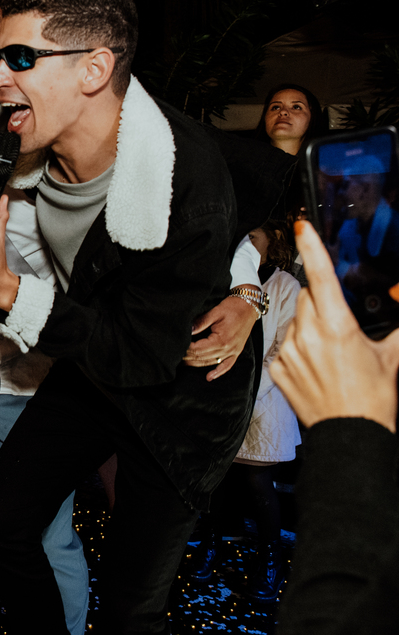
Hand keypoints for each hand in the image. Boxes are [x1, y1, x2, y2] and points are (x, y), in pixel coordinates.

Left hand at [185, 289, 257, 380]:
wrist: (249, 307)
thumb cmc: (233, 308)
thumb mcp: (215, 312)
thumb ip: (201, 323)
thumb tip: (188, 330)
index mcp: (221, 340)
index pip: (198, 349)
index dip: (186, 349)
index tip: (177, 347)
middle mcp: (228, 349)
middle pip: (203, 357)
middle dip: (188, 357)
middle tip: (175, 356)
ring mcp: (233, 352)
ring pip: (211, 362)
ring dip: (197, 364)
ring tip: (184, 364)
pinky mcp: (236, 352)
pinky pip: (227, 366)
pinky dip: (218, 372)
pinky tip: (209, 377)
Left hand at [271, 220, 398, 431]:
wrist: (350, 435)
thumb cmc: (373, 398)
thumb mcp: (392, 356)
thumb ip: (396, 325)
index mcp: (338, 328)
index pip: (323, 278)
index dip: (312, 249)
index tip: (304, 228)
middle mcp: (308, 336)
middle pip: (308, 297)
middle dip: (321, 300)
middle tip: (340, 323)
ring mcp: (288, 352)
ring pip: (295, 320)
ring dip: (309, 326)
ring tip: (330, 354)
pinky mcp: (277, 368)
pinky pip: (284, 345)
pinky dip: (298, 349)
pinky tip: (316, 367)